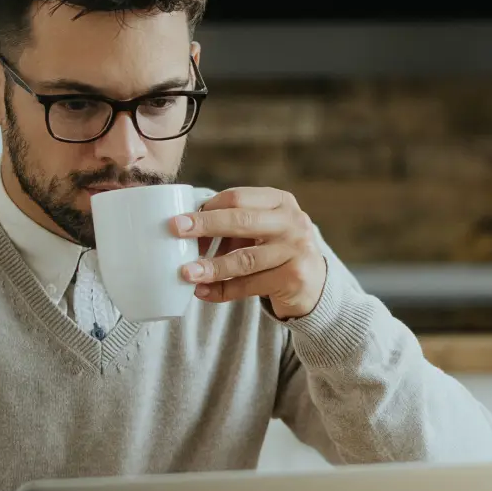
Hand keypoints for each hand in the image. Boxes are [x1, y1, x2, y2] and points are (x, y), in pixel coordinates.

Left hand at [173, 187, 327, 319]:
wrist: (315, 283)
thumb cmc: (277, 250)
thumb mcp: (263, 228)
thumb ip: (233, 224)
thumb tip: (186, 229)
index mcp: (280, 201)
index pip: (238, 197)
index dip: (208, 207)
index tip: (181, 219)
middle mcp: (292, 222)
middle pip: (242, 220)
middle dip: (205, 225)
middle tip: (176, 230)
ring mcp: (295, 250)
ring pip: (245, 258)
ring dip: (212, 267)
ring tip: (186, 272)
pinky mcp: (293, 278)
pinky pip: (250, 285)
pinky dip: (223, 290)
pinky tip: (203, 293)